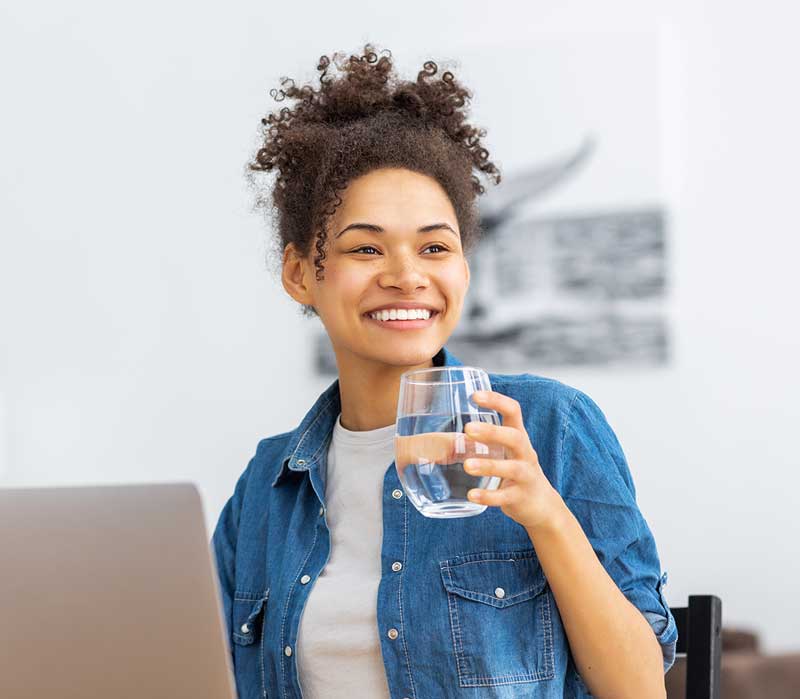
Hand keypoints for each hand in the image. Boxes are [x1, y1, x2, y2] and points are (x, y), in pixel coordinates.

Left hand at [463, 390, 563, 531]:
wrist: (542, 505)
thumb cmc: (517, 472)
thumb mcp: (508, 451)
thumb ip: (487, 439)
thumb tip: (449, 432)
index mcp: (519, 437)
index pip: (513, 411)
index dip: (497, 400)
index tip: (475, 395)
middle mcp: (525, 454)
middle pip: (515, 438)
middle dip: (492, 432)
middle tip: (468, 428)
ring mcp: (526, 476)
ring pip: (512, 468)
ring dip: (489, 465)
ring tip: (467, 465)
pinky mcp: (521, 498)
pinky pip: (505, 497)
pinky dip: (489, 496)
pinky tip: (472, 495)